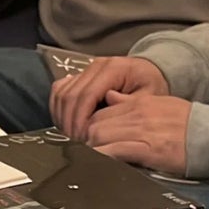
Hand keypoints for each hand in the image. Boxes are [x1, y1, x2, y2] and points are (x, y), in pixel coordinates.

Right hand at [50, 56, 169, 139]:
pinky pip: (58, 92)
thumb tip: (99, 122)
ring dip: (62, 118)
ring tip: (71, 136)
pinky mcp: (77, 76)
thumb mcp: (149, 98)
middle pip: (70, 96)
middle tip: (76, 143)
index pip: (86, 95)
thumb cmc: (151, 87)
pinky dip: (58, 109)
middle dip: (69, 123)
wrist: (149, 72)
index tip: (83, 141)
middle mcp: (95, 65)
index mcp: (113, 69)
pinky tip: (66, 124)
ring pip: (61, 94)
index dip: (80, 120)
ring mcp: (84, 69)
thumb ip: (127, 107)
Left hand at [86, 91, 190, 175]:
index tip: (89, 141)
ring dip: (92, 150)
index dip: (90, 128)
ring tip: (93, 161)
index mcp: (139, 102)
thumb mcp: (159, 104)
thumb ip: (131, 102)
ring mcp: (141, 131)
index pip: (100, 112)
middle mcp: (136, 114)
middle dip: (87, 141)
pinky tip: (101, 165)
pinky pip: (114, 151)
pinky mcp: (147, 149)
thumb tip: (109, 96)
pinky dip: (103, 159)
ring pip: (99, 137)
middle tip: (87, 154)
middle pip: (94, 125)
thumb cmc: (188, 124)